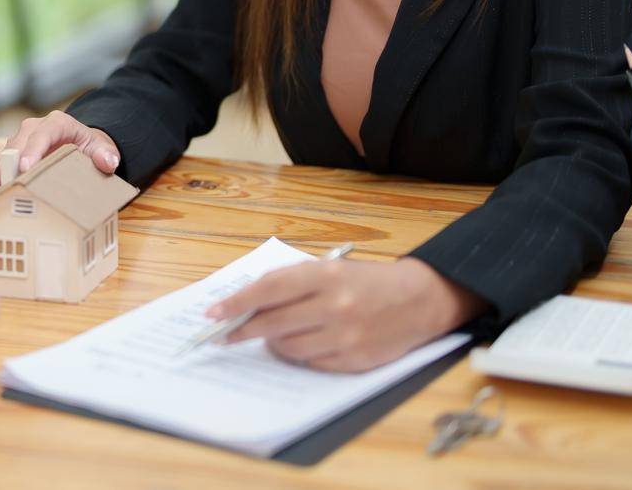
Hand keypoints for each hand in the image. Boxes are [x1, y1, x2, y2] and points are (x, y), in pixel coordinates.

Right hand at [0, 110, 118, 205]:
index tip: (25, 168)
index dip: (32, 151)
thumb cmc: (89, 147)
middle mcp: (32, 130)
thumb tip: (107, 162)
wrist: (80, 145)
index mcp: (55, 124)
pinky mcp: (12, 158)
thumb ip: (106, 153)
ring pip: (0, 160)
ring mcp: (19, 144)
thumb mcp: (102, 147)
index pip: (42, 135)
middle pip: (14, 149)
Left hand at [206, 256, 487, 371]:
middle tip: (224, 334)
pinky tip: (303, 345)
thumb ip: (292, 283)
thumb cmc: (366, 281)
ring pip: (289, 347)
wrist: (419, 300)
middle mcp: (334, 305)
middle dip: (242, 329)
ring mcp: (346, 335)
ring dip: (273, 343)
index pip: (268, 290)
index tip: (212, 313)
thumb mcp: (330, 268)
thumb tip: (247, 304)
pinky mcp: (356, 360)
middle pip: (273, 323)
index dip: (236, 302)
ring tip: (271, 335)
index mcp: (325, 275)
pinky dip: (301, 355)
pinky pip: (312, 363)